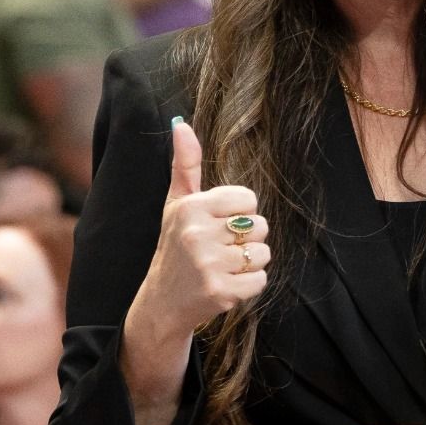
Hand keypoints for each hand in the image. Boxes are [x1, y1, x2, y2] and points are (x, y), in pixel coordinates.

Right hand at [122, 119, 268, 401]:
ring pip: (263, 254)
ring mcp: (208, 265)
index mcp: (191, 207)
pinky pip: (261, 281)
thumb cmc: (175, 246)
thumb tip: (180, 123)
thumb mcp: (177, 204)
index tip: (217, 226)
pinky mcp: (221, 292)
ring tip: (222, 267)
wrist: (162, 301)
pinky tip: (225, 285)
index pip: (249, 200)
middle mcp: (197, 233)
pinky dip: (248, 286)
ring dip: (249, 264)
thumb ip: (184, 164)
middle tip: (218, 250)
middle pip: (260, 227)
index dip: (239, 214)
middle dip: (246, 240)